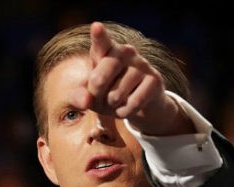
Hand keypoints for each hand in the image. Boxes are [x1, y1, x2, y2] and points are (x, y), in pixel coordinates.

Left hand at [73, 22, 192, 135]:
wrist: (139, 103)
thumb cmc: (108, 93)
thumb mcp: (90, 94)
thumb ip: (79, 96)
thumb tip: (86, 102)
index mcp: (106, 50)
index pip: (101, 42)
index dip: (98, 35)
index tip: (96, 27)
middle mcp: (125, 52)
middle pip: (98, 79)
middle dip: (94, 97)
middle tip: (99, 98)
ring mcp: (141, 64)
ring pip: (115, 96)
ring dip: (111, 107)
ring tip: (115, 103)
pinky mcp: (154, 79)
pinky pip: (132, 104)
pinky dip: (125, 112)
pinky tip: (126, 107)